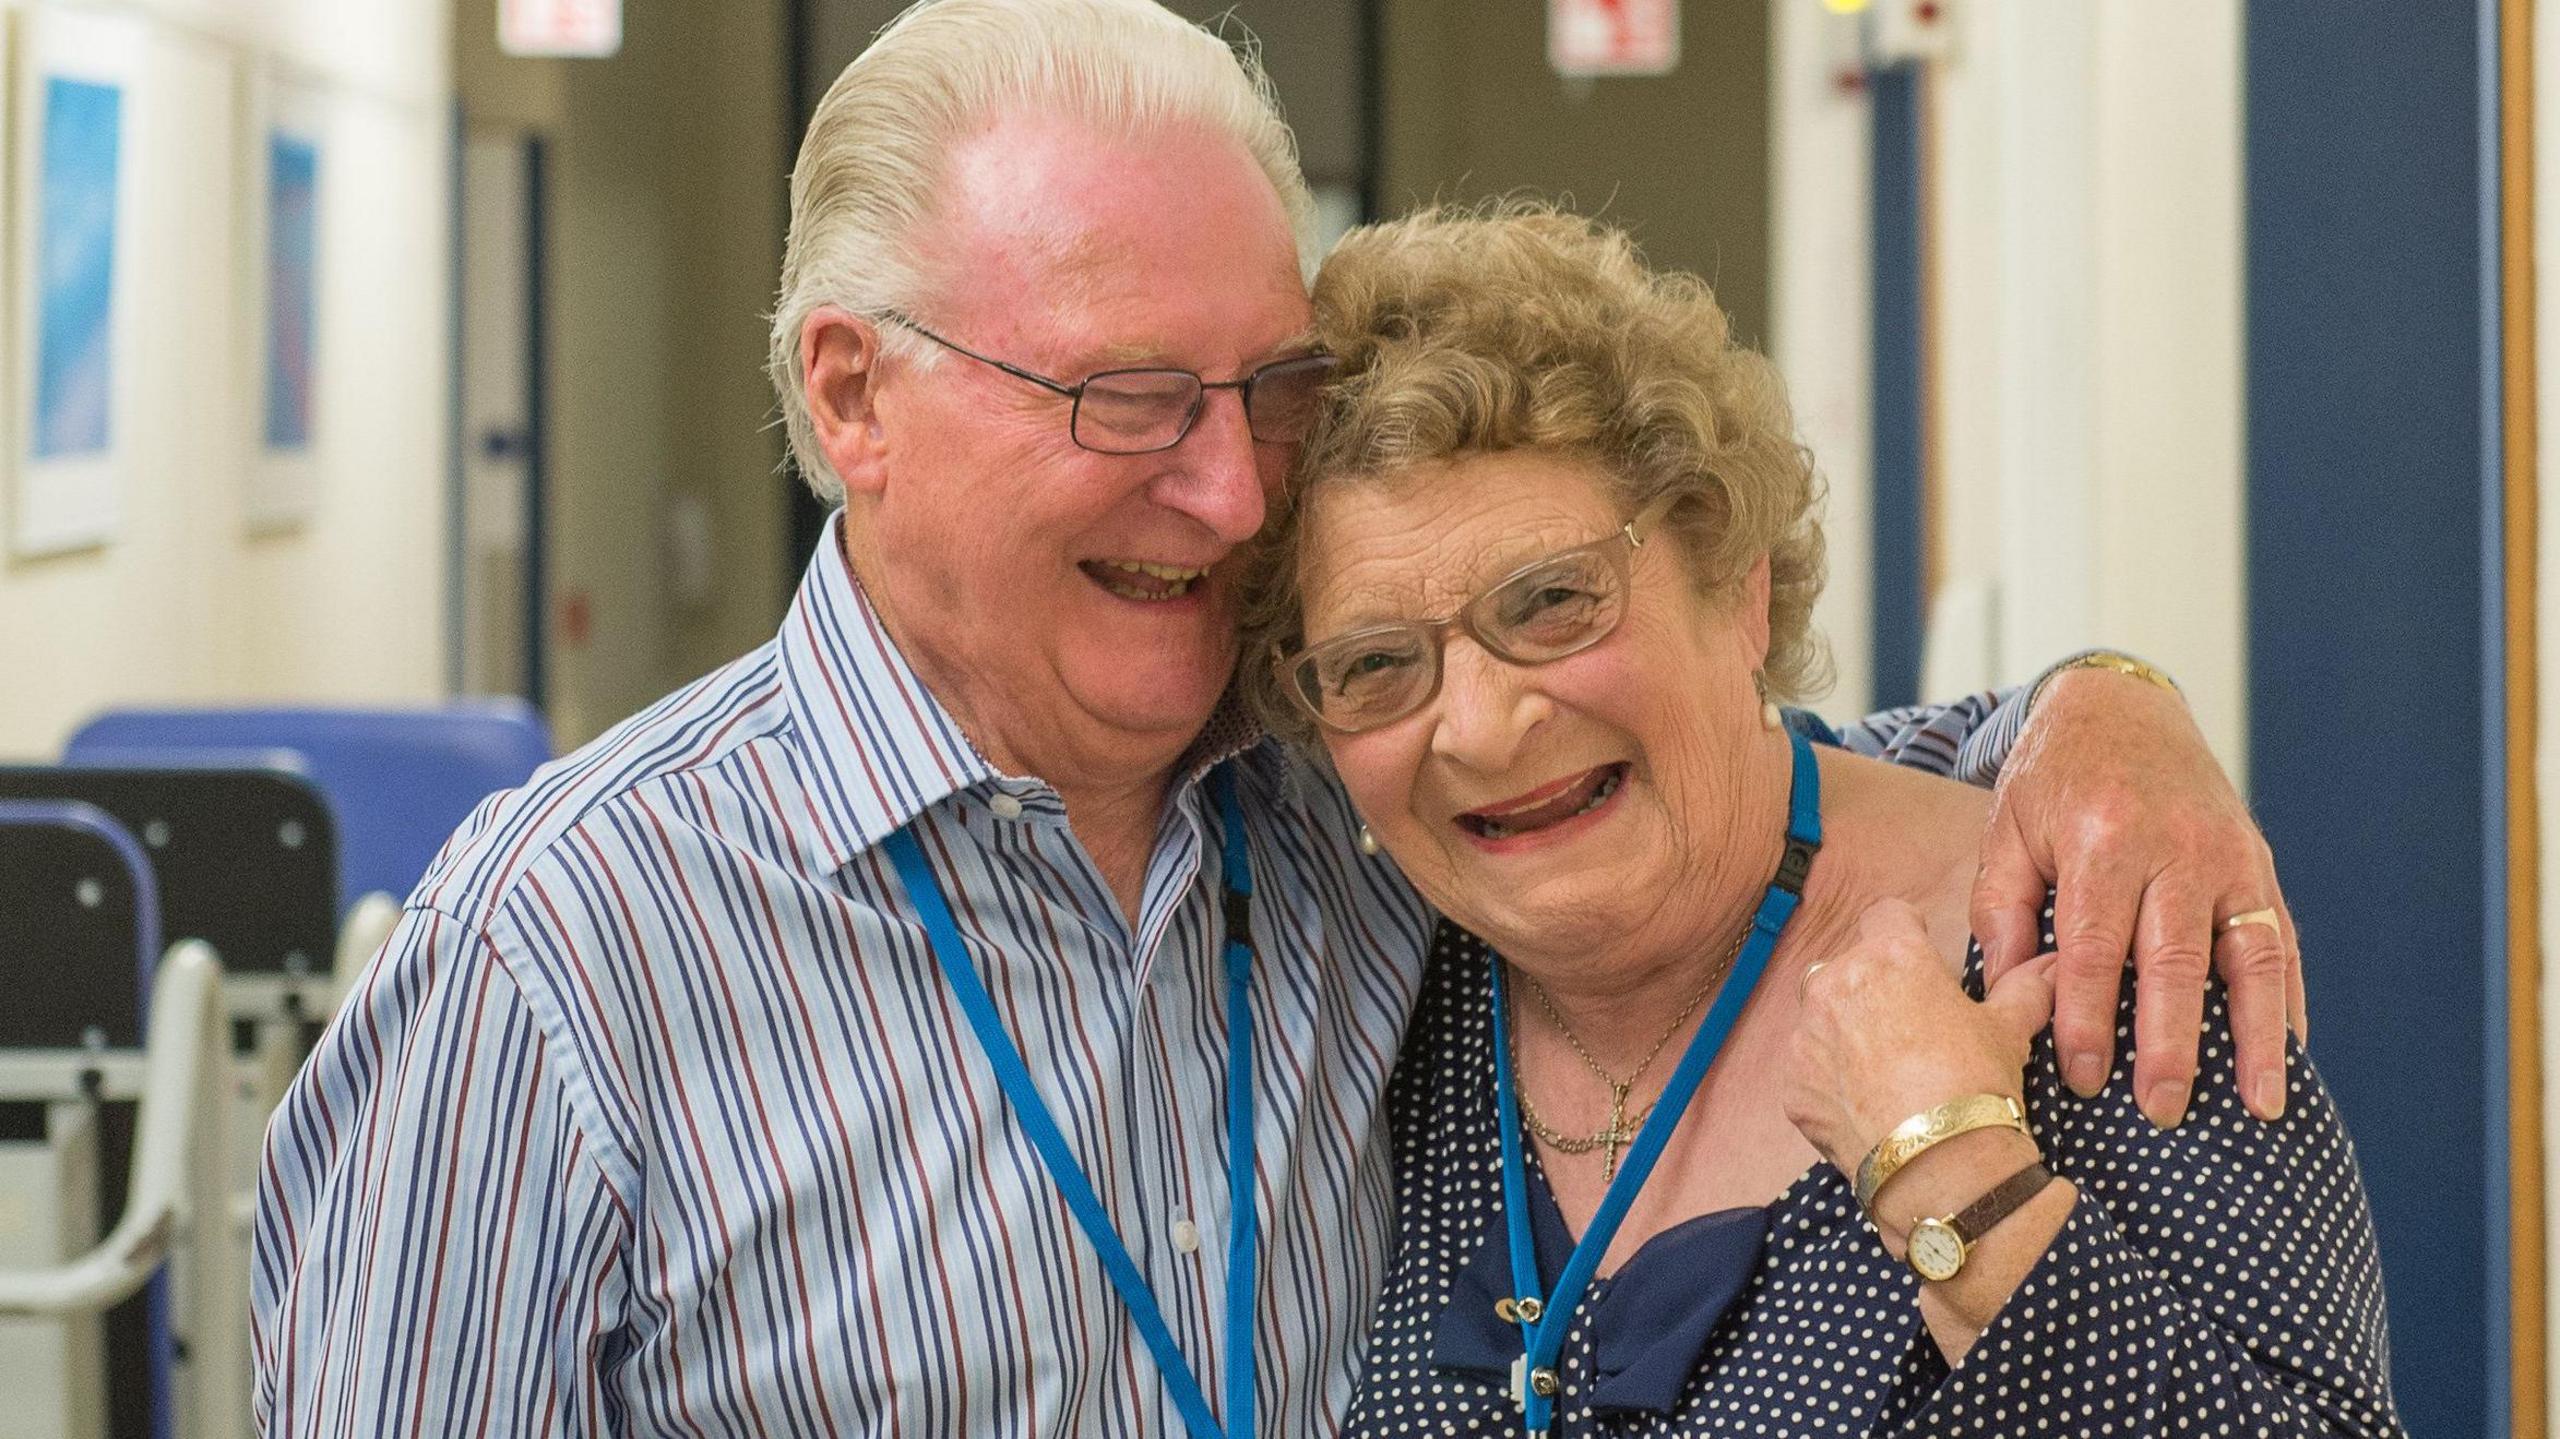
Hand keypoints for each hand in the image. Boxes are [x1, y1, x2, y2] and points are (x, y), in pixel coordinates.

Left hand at [1783, 899, 2056, 1179]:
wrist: (1938, 1164)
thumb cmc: (1975, 1085)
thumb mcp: (2008, 1030)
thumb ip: (2023, 988)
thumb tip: (2050, 967)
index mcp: (1891, 955)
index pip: (1887, 915)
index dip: (1906, 934)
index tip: (1920, 963)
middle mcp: (1836, 981)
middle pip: (1850, 966)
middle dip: (1874, 987)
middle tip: (1911, 1029)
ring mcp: (1806, 1033)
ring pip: (1822, 1016)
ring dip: (1846, 1032)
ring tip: (1888, 1072)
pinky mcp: (1791, 1081)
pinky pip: (1809, 1068)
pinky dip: (1830, 1080)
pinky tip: (1867, 1105)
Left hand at [1970, 667, 2302, 1128]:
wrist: (2120, 708)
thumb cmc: (2051, 781)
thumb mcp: (2005, 830)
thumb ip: (2002, 911)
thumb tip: (2007, 997)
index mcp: (2103, 839)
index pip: (2095, 949)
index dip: (2088, 1019)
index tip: (2081, 1078)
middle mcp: (2176, 849)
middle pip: (2176, 962)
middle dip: (2170, 1045)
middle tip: (2161, 1111)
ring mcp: (2229, 857)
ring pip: (2252, 958)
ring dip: (2257, 1038)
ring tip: (2260, 1108)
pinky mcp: (2259, 865)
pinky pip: (2280, 942)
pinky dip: (2290, 1002)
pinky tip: (2289, 1055)